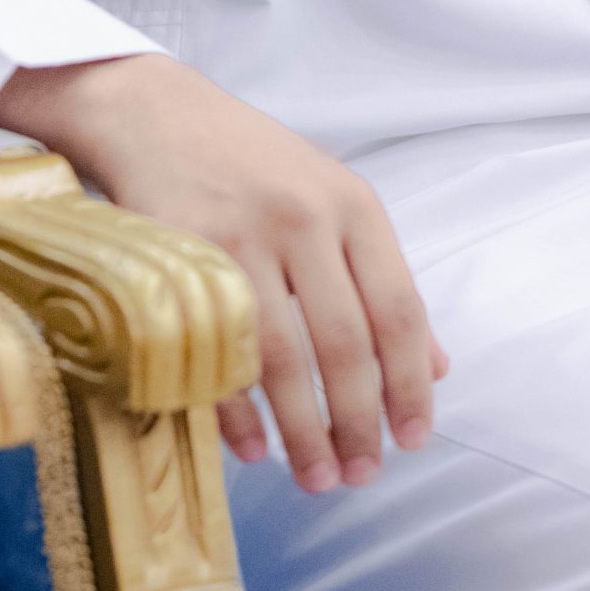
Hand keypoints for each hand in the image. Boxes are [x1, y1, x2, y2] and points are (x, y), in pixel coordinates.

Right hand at [0, 53, 446, 491]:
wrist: (156, 112)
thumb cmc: (254, 167)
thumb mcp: (333, 203)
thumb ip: (381, 280)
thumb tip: (433, 366)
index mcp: (353, 206)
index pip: (399, 310)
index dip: (410, 384)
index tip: (414, 437)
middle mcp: (304, 218)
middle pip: (344, 343)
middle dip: (358, 423)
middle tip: (362, 475)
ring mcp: (240, 236)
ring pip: (283, 358)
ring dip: (304, 432)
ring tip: (317, 478)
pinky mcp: (180, 254)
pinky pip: (217, 352)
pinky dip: (238, 411)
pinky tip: (255, 448)